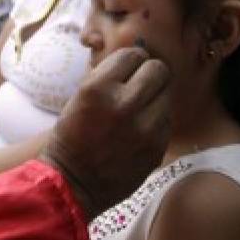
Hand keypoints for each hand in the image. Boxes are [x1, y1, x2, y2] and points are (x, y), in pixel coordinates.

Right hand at [41, 47, 170, 220]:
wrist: (72, 184)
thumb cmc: (72, 137)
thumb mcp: (80, 97)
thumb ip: (109, 76)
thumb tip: (139, 56)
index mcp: (98, 88)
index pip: (133, 55)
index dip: (131, 61)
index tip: (127, 70)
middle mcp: (123, 105)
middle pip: (158, 70)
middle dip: (149, 74)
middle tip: (139, 85)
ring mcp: (143, 129)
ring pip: (167, 95)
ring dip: (154, 99)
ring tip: (138, 111)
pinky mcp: (156, 148)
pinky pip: (167, 121)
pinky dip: (157, 121)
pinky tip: (140, 130)